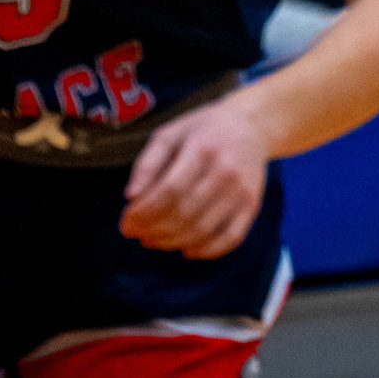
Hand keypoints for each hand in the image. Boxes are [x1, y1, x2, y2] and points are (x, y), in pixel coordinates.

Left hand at [120, 96, 268, 259]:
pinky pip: (231, 238)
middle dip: (153, 230)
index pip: (170, 191)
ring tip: (153, 239)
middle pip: (185, 213)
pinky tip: (186, 249)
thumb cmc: (203, 131)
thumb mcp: (170, 134)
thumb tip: (132, 197)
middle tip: (136, 233)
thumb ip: (147, 163)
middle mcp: (226, 171)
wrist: (251, 126)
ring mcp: (242, 191)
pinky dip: (207, 251)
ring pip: (204, 230)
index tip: (126, 223)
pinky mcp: (252, 205)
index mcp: (203, 149)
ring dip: (172, 242)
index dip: (144, 213)